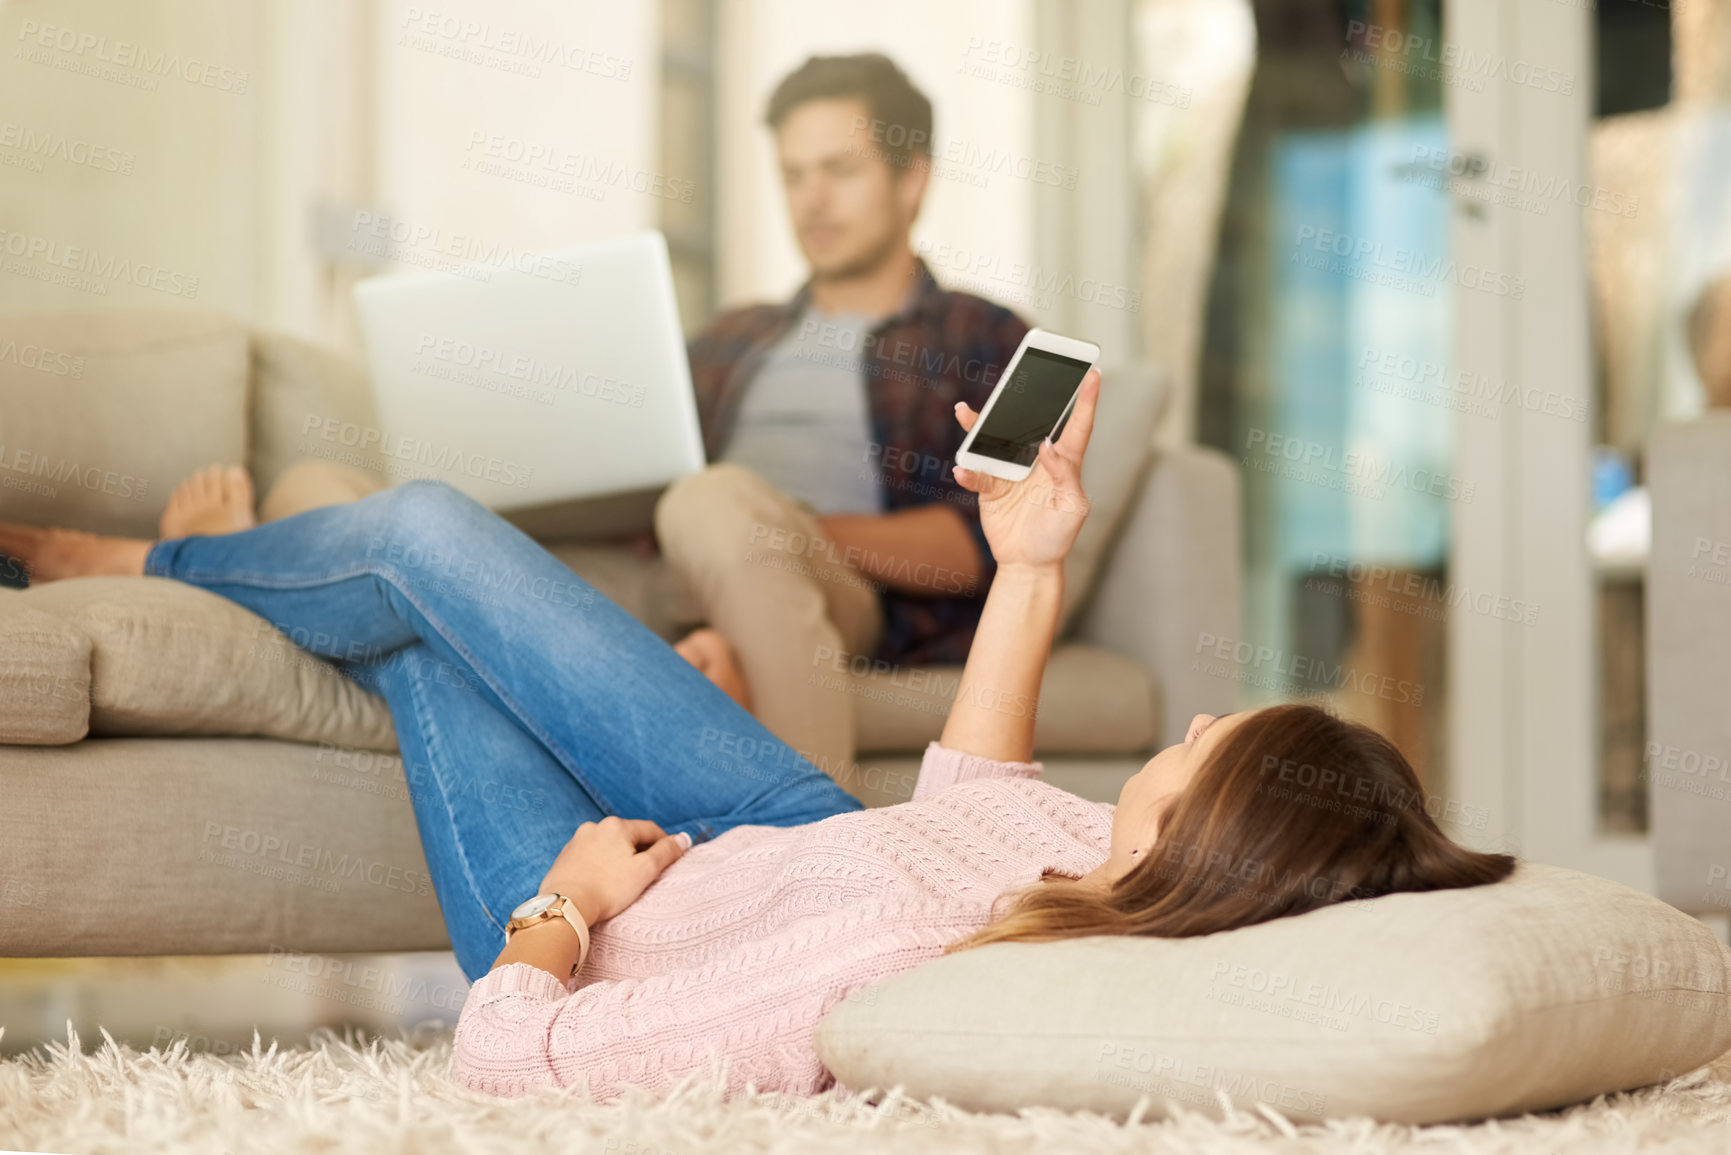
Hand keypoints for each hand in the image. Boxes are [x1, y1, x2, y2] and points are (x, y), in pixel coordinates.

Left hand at [536, 816, 688, 924]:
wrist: (566, 905)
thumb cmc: (607, 889)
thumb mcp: (645, 870)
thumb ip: (666, 851)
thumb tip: (684, 839)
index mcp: (616, 825)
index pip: (650, 829)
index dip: (665, 842)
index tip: (672, 856)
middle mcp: (595, 827)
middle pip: (627, 836)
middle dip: (640, 850)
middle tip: (649, 871)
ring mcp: (577, 841)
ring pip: (608, 845)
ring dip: (619, 856)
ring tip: (624, 878)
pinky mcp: (565, 856)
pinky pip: (591, 855)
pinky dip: (601, 864)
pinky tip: (603, 881)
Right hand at [952, 370, 1098, 570]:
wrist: (1028, 565)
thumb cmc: (1057, 537)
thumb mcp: (1072, 507)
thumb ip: (1064, 475)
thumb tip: (1046, 446)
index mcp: (1064, 464)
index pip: (1077, 426)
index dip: (1086, 400)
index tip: (1092, 373)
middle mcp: (1036, 461)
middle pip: (1026, 423)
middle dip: (1019, 399)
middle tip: (1017, 373)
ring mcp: (1010, 472)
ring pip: (994, 441)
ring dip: (979, 427)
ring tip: (964, 412)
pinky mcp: (990, 488)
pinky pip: (977, 473)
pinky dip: (969, 471)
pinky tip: (963, 468)